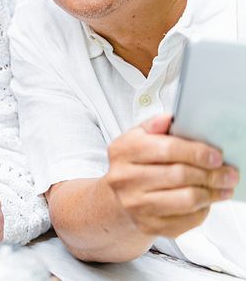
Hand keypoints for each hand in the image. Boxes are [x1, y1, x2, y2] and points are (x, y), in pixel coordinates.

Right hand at [104, 114, 237, 237]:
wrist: (115, 202)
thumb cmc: (132, 167)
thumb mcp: (135, 141)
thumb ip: (153, 127)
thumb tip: (168, 119)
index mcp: (122, 152)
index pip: (166, 149)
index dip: (196, 152)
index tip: (216, 156)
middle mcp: (125, 179)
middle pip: (180, 175)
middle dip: (212, 174)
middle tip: (228, 173)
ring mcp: (136, 205)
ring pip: (187, 199)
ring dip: (212, 193)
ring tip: (223, 188)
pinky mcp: (149, 226)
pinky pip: (188, 220)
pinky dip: (203, 210)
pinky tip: (206, 202)